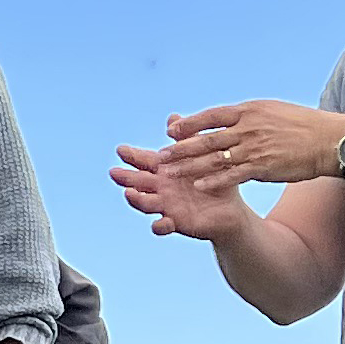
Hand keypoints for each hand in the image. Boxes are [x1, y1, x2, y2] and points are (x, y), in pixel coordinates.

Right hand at [112, 144, 254, 242]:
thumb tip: (173, 117)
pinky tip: (160, 223)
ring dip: (136, 199)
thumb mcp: (202, 155)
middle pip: (138, 182)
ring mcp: (166, 206)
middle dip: (126, 177)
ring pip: (146, 203)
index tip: (121, 149)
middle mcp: (161, 188)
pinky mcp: (176, 223)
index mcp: (165, 170)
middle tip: (114, 172)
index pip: (144, 161)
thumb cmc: (215, 179)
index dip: (132, 156)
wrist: (230, 209)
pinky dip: (160, 226)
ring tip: (129, 193)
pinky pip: (164, 226)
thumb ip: (187, 138)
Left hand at [157, 101, 344, 189]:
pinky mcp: (263, 167)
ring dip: (190, 166)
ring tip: (170, 174)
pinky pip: (233, 175)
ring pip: (215, 158)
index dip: (190, 124)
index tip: (172, 131)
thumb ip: (250, 115)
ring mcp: (254, 148)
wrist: (330, 140)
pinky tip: (198, 185)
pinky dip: (214, 180)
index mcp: (250, 110)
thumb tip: (234, 116)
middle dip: (181, 148)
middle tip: (161, 156)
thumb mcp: (274, 111)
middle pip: (207, 138)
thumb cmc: (304, 125)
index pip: (212, 116)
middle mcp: (248, 127)